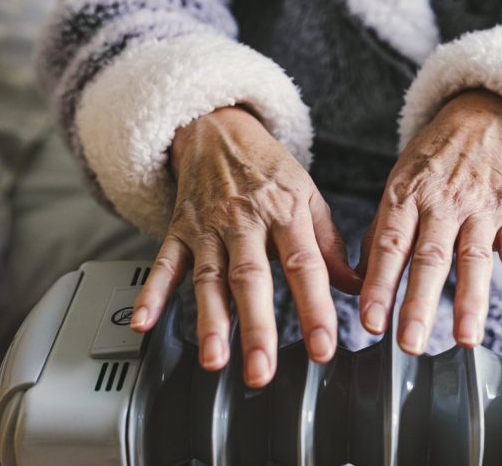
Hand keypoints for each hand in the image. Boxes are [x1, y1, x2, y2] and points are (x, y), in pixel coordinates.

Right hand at [131, 106, 360, 386]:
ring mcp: (208, 226)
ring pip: (208, 277)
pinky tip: (143, 322)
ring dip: (209, 321)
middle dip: (257, 328)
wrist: (217, 129)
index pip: (305, 267)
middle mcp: (245, 220)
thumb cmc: (268, 169)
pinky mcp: (178, 229)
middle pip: (252, 279)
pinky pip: (163, 263)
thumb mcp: (308, 196)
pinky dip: (151, 293)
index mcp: (285, 212)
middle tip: (262, 371)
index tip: (323, 347)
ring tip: (214, 360)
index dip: (315, 309)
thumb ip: (330, 245)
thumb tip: (357, 285)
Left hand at [358, 89, 501, 354]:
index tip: (370, 323)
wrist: (481, 117)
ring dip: (471, 301)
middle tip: (409, 343)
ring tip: (466, 340)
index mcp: (405, 196)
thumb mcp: (397, 184)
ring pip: (474, 257)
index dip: (379, 286)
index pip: (389, 247)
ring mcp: (479, 206)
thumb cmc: (432, 160)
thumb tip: (358, 283)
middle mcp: (441, 202)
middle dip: (419, 304)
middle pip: (429, 258)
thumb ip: (381, 233)